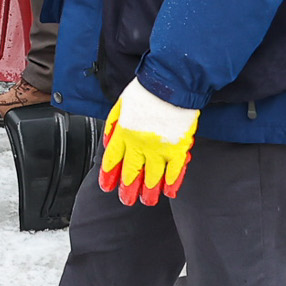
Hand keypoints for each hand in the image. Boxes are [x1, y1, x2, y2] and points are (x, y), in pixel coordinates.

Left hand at [99, 80, 198, 206]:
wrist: (170, 84)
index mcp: (123, 133)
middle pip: (131, 172)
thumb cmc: (146, 91)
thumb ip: (113, 125)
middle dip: (128, 189)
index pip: (113, 159)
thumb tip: (107, 141)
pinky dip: (172, 182)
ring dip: (149, 191)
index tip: (107, 186)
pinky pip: (175, 170)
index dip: (109, 175)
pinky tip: (169, 192)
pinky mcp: (178, 147)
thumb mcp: (120, 105)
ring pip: (152, 176)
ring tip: (147, 201)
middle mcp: (139, 144)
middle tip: (127, 200)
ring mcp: (159, 148)